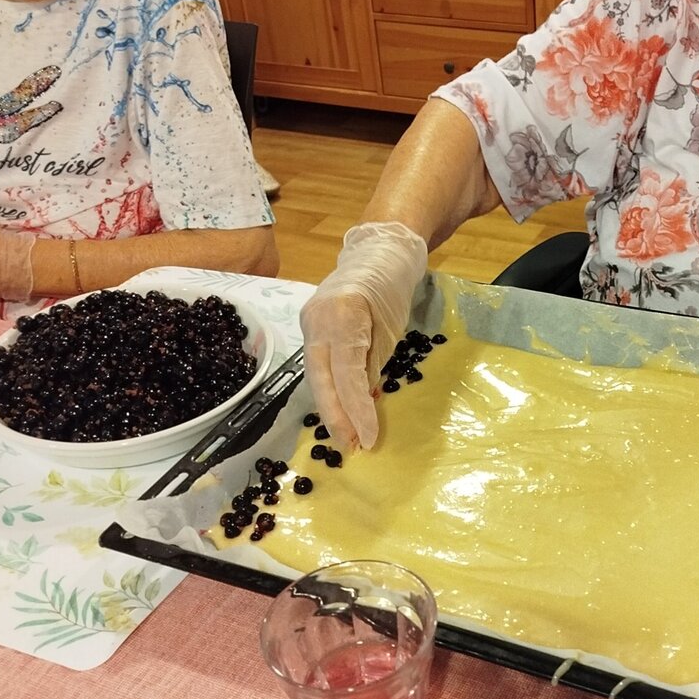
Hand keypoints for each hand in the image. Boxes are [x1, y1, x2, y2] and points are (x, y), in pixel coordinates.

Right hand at [299, 221, 427, 449]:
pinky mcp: (308, 328)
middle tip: (352, 448)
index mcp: (341, 315)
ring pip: (316, 376)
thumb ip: (372, 365)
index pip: (346, 372)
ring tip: (348, 438)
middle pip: (321, 379)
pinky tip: (341, 413)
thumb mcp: (389, 329)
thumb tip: (364, 403)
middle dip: (336, 417)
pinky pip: (318, 366)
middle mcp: (317, 320)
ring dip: (331, 409)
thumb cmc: (390, 287)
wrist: (377, 250)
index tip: (368, 438)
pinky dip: (330, 391)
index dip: (355, 409)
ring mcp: (308, 323)